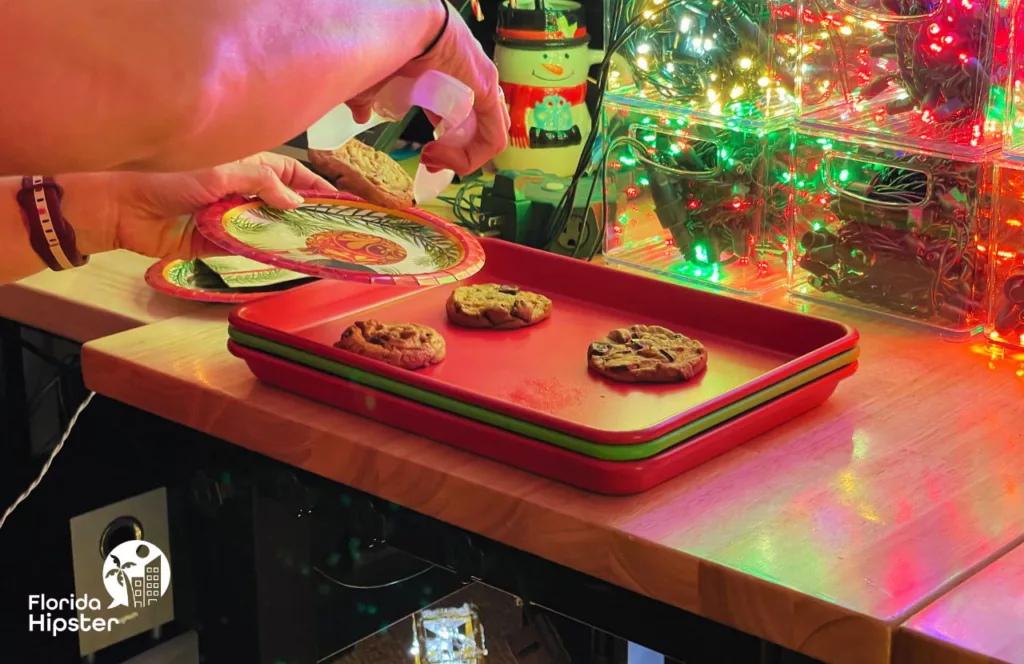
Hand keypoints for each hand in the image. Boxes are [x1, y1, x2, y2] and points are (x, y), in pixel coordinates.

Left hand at [93, 152, 335, 259]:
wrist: (122, 207)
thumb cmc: (170, 176)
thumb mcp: (222, 171)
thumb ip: (262, 183)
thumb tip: (296, 201)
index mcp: (244, 165)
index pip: (288, 173)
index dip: (313, 184)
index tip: (337, 202)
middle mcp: (240, 191)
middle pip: (281, 203)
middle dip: (304, 214)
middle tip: (332, 230)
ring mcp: (229, 218)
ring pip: (267, 228)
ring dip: (285, 235)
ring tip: (315, 247)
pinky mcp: (216, 244)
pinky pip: (246, 249)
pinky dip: (261, 252)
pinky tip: (282, 257)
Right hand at [347, 1, 509, 175]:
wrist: (401, 27)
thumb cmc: (386, 45)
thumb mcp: (376, 81)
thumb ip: (370, 99)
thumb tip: (360, 114)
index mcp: (448, 76)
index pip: (459, 116)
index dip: (445, 144)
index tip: (425, 156)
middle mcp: (471, 80)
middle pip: (474, 128)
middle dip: (454, 154)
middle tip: (430, 163)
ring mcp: (484, 84)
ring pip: (486, 135)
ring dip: (460, 157)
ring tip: (433, 159)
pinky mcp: (490, 91)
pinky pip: (494, 137)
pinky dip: (473, 156)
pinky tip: (446, 157)